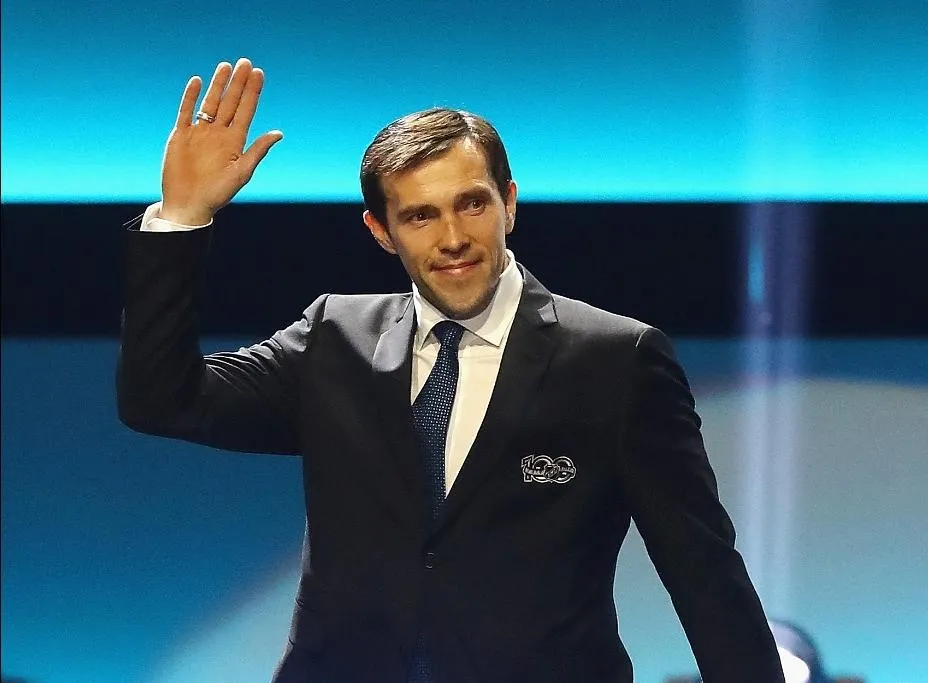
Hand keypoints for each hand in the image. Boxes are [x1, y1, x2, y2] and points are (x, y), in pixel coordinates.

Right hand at [160, 58, 282, 224]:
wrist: (189, 204)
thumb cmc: (218, 193)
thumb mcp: (242, 172)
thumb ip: (258, 150)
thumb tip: (279, 133)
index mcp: (235, 141)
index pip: (246, 111)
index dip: (253, 92)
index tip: (259, 74)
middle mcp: (219, 133)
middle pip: (230, 102)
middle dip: (238, 83)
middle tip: (245, 62)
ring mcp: (200, 133)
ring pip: (210, 103)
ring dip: (217, 85)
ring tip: (225, 66)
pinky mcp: (181, 135)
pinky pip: (186, 111)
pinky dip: (190, 97)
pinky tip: (197, 81)